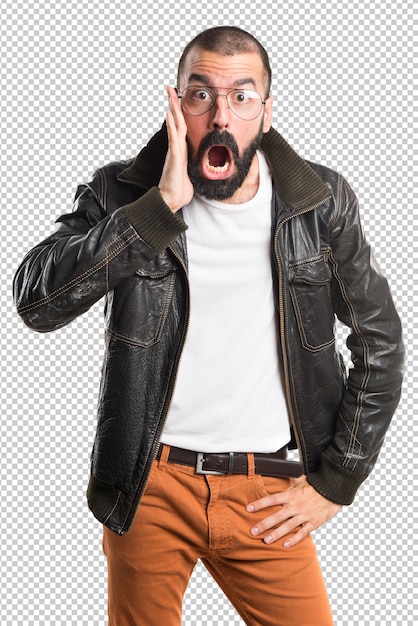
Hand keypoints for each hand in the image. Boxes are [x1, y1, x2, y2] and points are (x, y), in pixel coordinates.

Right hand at [158, 86, 193, 212]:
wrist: (171, 200)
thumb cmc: (181, 189)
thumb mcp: (192, 172)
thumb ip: (196, 164)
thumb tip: (207, 164)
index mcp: (182, 149)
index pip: (182, 126)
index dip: (180, 112)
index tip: (180, 98)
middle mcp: (177, 147)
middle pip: (176, 120)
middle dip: (174, 103)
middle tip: (170, 87)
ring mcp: (175, 151)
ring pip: (174, 125)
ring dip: (172, 108)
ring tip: (170, 93)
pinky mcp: (175, 157)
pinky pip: (173, 138)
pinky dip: (172, 125)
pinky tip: (170, 113)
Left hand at [247, 475, 341, 547]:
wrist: (334, 490)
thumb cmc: (316, 484)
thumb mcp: (301, 479)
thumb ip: (289, 478)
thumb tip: (279, 469)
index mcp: (291, 495)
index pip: (271, 499)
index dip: (259, 504)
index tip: (249, 509)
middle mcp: (296, 506)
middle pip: (277, 516)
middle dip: (264, 524)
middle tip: (253, 531)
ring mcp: (304, 515)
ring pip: (287, 527)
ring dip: (276, 534)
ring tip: (266, 540)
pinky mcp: (313, 523)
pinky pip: (302, 533)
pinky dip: (294, 540)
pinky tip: (285, 545)